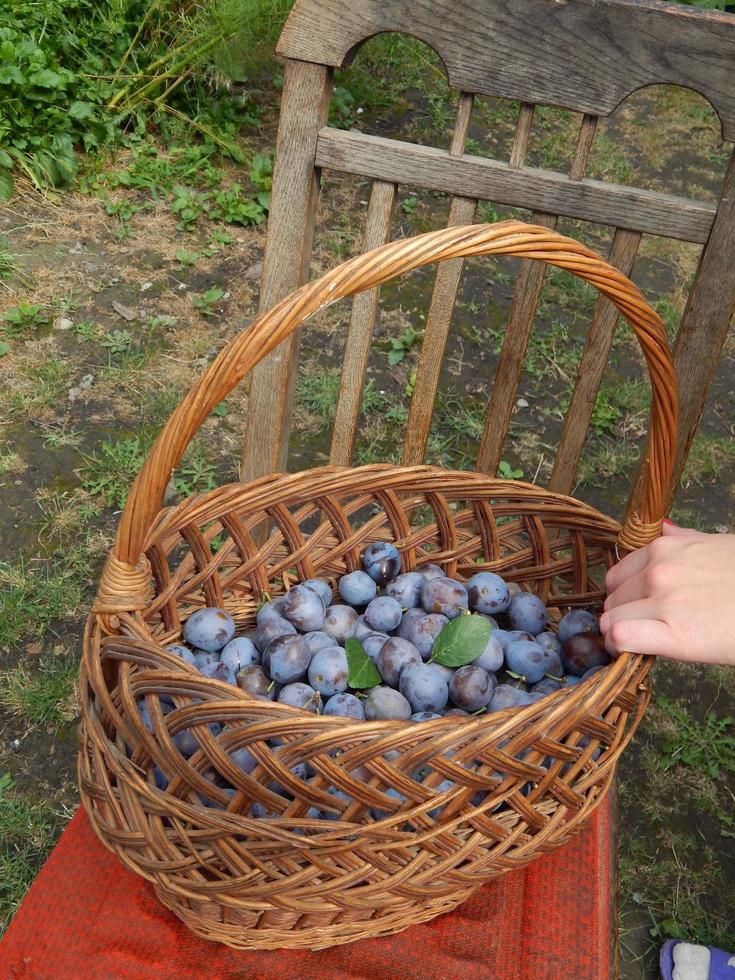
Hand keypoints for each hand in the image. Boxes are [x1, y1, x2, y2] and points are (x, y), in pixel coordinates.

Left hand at [600, 521, 734, 665]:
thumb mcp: (718, 545)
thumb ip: (684, 540)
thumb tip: (665, 529)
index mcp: (666, 548)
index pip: (617, 575)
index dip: (621, 596)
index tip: (631, 609)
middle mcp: (659, 571)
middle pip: (612, 599)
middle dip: (620, 615)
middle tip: (638, 629)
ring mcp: (664, 601)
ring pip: (610, 619)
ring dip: (616, 634)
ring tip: (635, 644)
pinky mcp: (675, 634)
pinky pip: (621, 637)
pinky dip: (617, 647)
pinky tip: (628, 654)